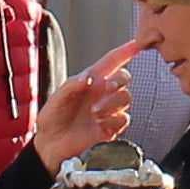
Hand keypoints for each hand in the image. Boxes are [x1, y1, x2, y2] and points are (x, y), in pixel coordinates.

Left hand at [28, 52, 134, 166]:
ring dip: (111, 104)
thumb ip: (72, 86)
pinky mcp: (111, 127)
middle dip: (118, 81)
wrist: (52, 144)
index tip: (138, 44)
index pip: (112, 61)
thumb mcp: (56, 98)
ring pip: (126, 98)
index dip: (126, 51)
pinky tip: (100, 124)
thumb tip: (88, 77)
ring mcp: (108, 109)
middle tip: (106, 89)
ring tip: (94, 112)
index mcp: (91, 80)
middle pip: (124, 78)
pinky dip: (113, 121)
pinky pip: (124, 119)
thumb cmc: (53, 118)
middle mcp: (102, 93)